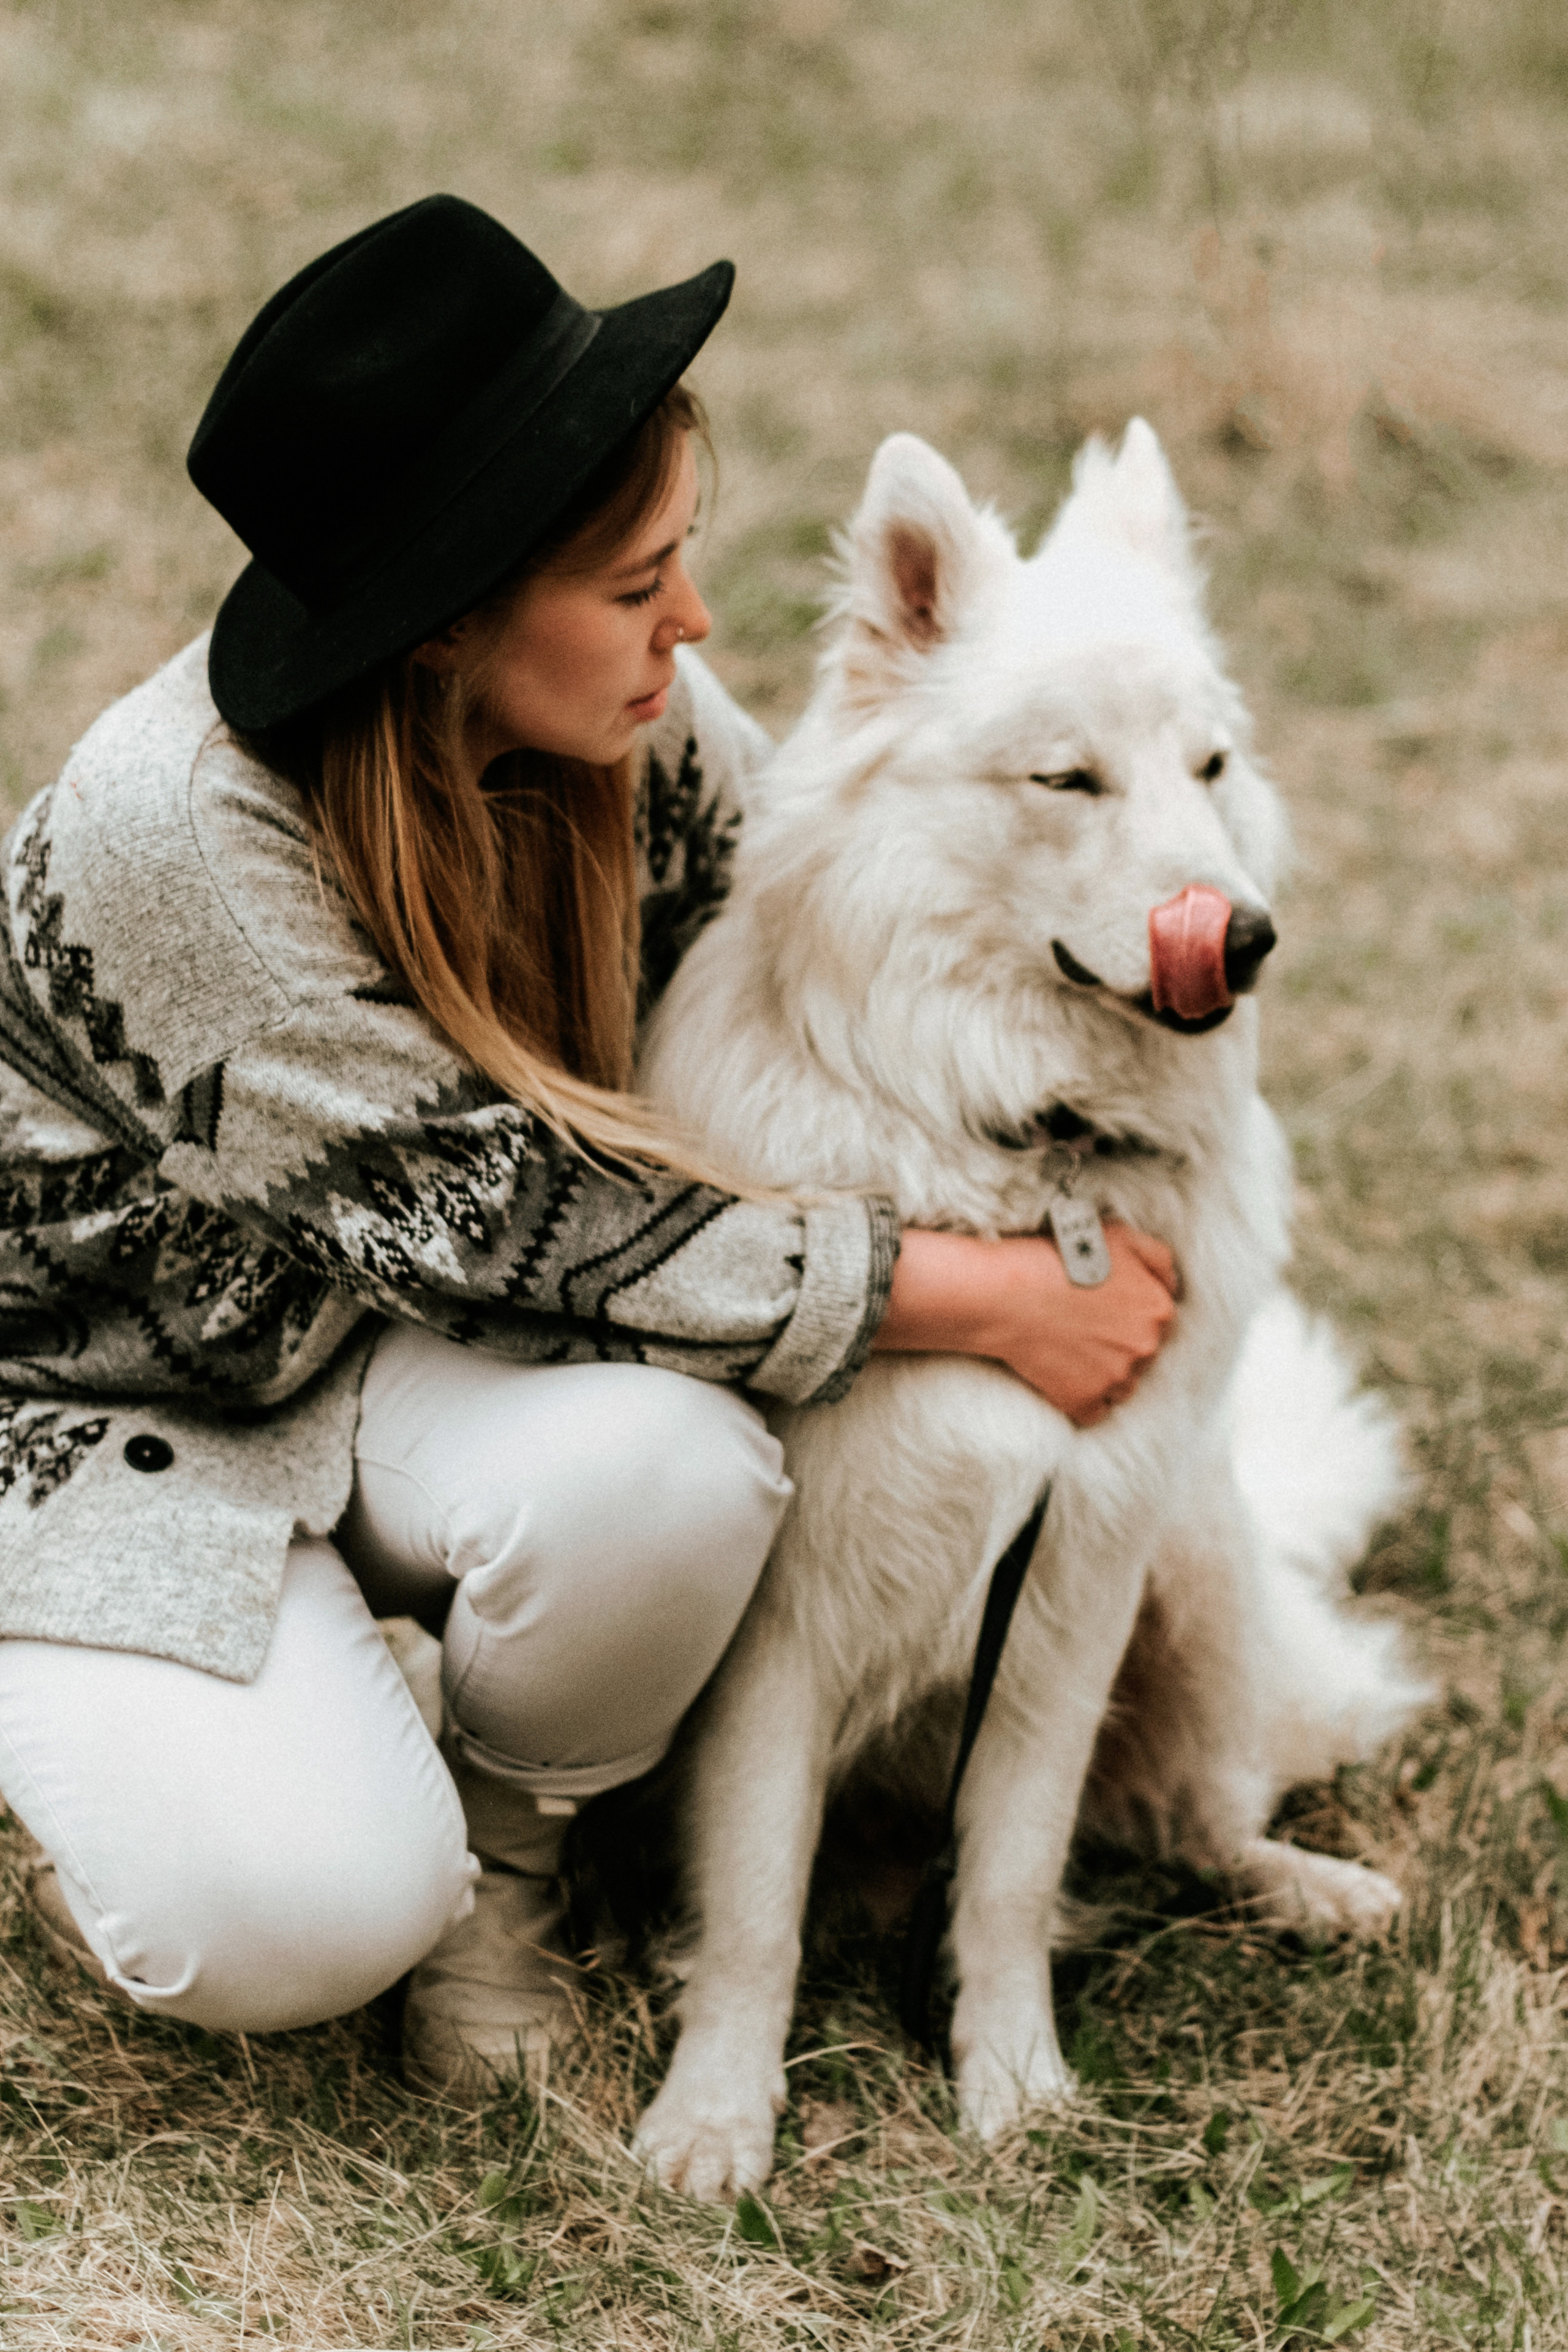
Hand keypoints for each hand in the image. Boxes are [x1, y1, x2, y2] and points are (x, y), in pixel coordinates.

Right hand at [871, 1223, 1177, 1426]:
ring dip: (1103, 1375)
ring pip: (1122, 1387)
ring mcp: (1116, 1379)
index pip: (1158, 1323)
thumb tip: (1175, 1286)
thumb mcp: (1120, 1235)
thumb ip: (1159, 1259)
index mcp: (1160, 1310)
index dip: (1129, 1315)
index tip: (1102, 1311)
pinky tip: (1061, 1375)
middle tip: (1081, 1328)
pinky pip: (1095, 1412)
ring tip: (1070, 1351)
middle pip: (1142, 1357)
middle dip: (1118, 1346)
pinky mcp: (1085, 1401)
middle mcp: (1147, 1348)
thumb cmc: (1059, 1258)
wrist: (1007, 1292)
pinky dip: (1081, 1399)